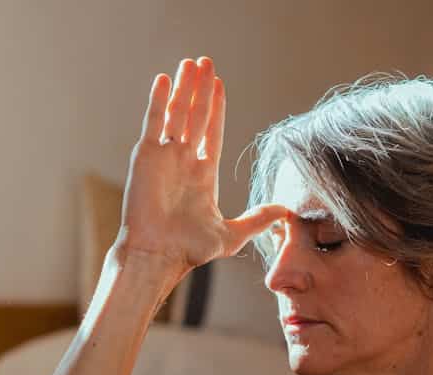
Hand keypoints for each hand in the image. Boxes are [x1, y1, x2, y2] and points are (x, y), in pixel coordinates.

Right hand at [114, 56, 288, 274]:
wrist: (159, 254)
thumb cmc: (190, 249)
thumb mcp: (233, 234)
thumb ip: (257, 219)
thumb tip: (285, 212)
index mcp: (202, 174)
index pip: (212, 132)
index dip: (216, 108)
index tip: (220, 84)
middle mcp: (183, 160)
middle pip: (195, 115)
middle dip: (201, 89)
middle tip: (206, 62)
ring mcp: (164, 156)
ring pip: (176, 112)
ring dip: (184, 87)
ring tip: (191, 62)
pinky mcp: (146, 156)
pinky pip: (154, 122)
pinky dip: (158, 100)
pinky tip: (165, 79)